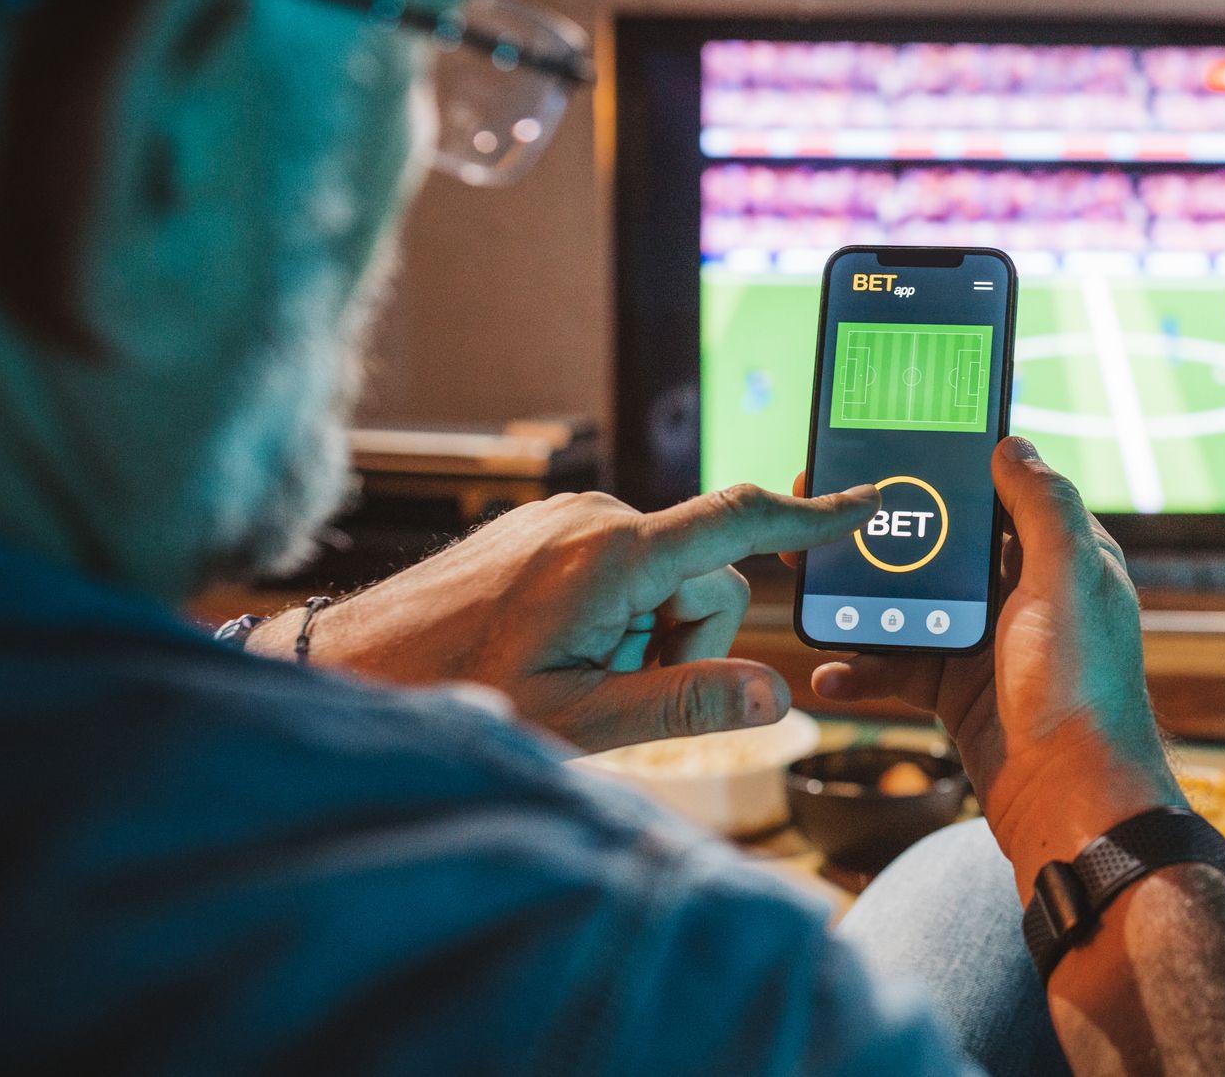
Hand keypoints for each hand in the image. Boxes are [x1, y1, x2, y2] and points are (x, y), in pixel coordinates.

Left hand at [251, 483, 877, 751]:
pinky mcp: (553, 524)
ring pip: (669, 577)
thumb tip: (777, 695)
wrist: (355, 663)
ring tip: (575, 674)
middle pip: (709, 577)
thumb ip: (686, 704)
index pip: (740, 523)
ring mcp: (572, 515)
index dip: (812, 519)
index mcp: (615, 555)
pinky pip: (627, 565)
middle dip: (688, 641)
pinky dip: (618, 614)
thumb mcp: (581, 722)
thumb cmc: (458, 695)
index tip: (869, 502)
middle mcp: (599, 516)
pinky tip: (560, 650)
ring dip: (648, 633)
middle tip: (614, 691)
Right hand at [798, 440, 1181, 895]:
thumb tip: (1012, 444)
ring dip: (862, 599)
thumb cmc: (1079, 688)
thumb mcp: (1068, 578)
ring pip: (913, 604)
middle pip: (945, 546)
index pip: (1001, 494)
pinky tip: (830, 673)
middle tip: (821, 514)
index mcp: (1062, 558)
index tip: (890, 449)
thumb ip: (1042, 507)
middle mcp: (1029, 595)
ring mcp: (992, 645)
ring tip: (809, 585)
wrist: (1071, 804)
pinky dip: (864, 668)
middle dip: (886, 532)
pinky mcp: (962, 692)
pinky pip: (901, 666)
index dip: (949, 470)